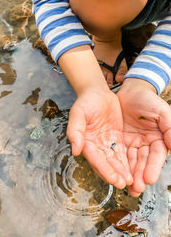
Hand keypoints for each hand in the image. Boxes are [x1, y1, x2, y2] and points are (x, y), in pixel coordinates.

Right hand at [67, 88, 132, 188]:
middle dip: (115, 174)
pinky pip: (122, 151)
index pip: (95, 159)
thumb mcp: (78, 113)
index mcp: (85, 142)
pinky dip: (127, 161)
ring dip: (122, 171)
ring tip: (131, 181)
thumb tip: (75, 150)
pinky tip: (134, 168)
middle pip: (106, 163)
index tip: (114, 179)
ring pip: (115, 160)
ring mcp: (106, 142)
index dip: (104, 170)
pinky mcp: (116, 138)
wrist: (97, 92)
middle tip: (125, 184)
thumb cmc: (85, 102)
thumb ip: (75, 131)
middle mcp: (96, 145)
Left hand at [118, 79, 170, 196]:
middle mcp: (145, 144)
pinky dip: (118, 164)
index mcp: (158, 139)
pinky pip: (118, 153)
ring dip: (129, 174)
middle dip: (139, 176)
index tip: (148, 179)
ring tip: (126, 187)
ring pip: (130, 161)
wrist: (129, 92)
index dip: (152, 167)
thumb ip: (169, 127)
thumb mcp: (161, 111)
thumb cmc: (147, 100)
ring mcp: (132, 143)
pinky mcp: (120, 141)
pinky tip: (116, 173)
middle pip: (143, 162)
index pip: (156, 156)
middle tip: (135, 189)